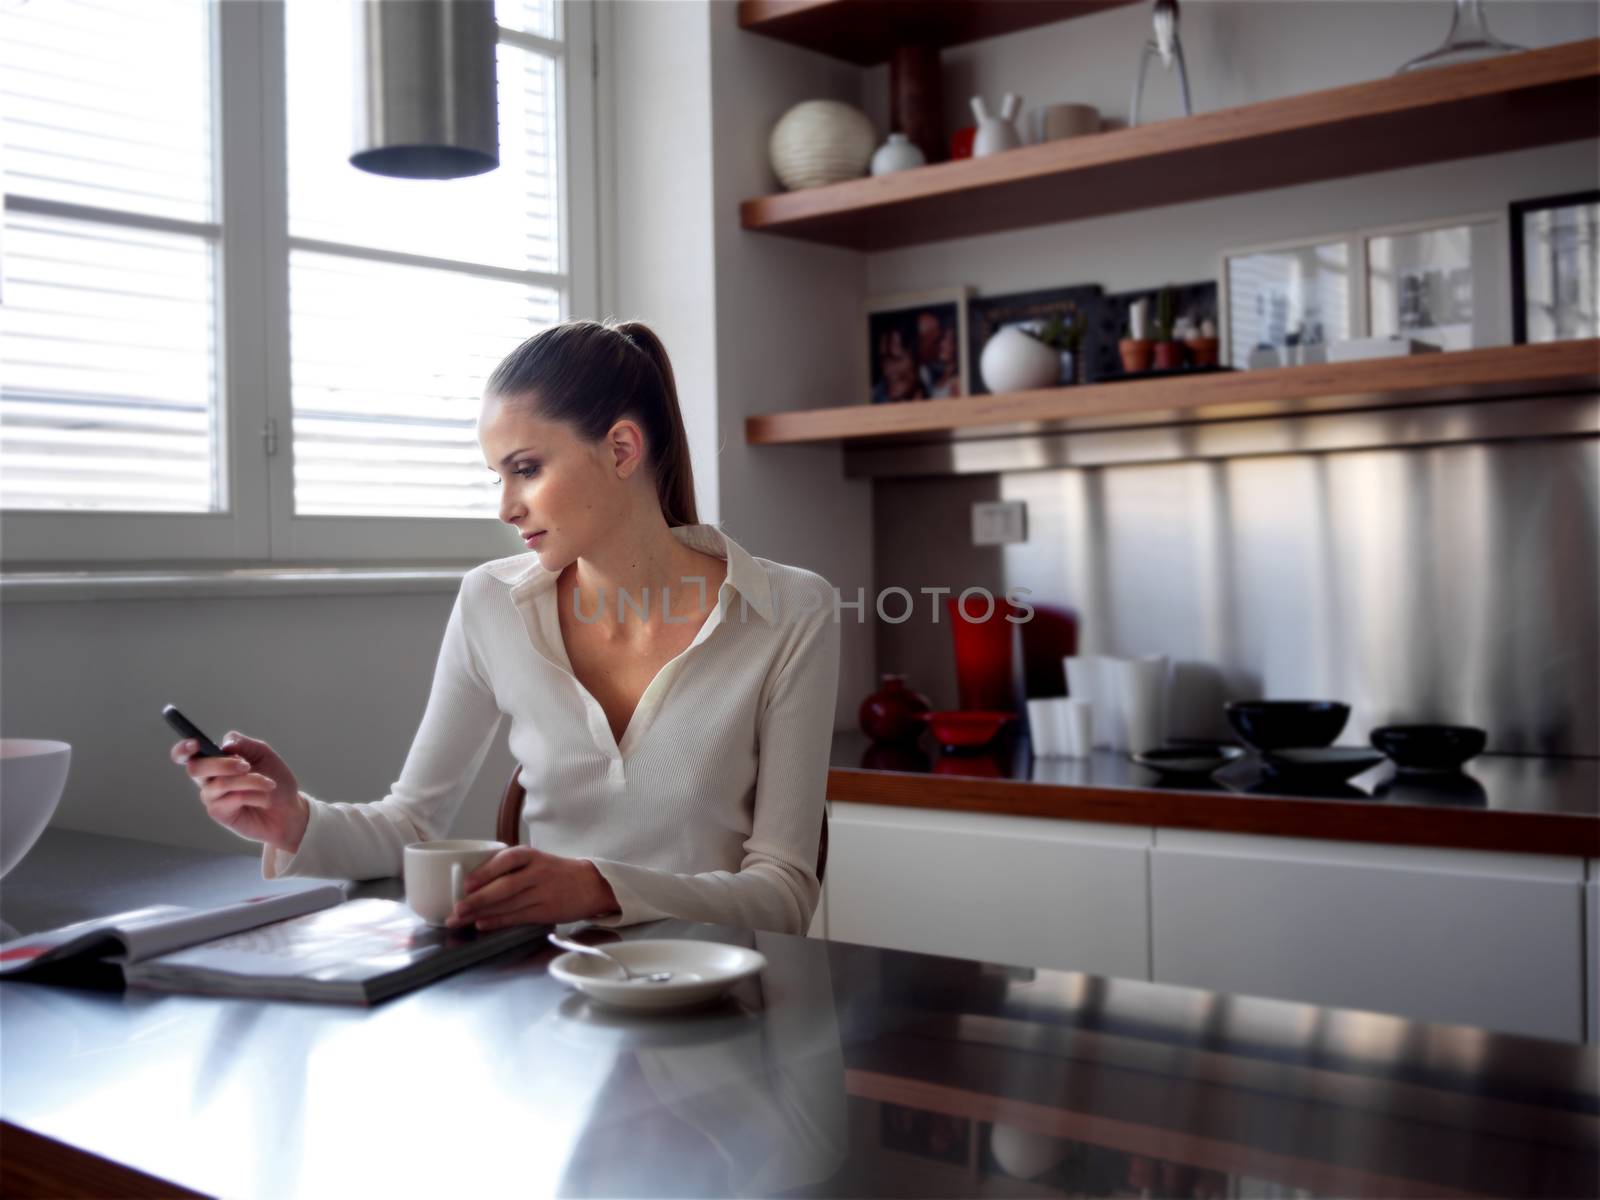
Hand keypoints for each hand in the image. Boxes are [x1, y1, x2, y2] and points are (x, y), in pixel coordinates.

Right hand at [171, 731, 307, 855]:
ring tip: (269, 784)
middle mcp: (208, 778)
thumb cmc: (275, 779)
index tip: (195, 744)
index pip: (187, 754)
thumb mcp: (264, 754)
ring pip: (219, 783)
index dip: (183, 749)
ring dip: (249, 781)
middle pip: (195, 768)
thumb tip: (226, 744)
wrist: (289, 809)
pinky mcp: (219, 813)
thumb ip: (244, 744)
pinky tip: (265, 799)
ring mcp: (212, 797)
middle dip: (223, 764)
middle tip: (246, 766)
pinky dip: (253, 795)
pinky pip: (232, 799)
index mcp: (215, 759)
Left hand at [446, 847, 618, 929]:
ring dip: (482, 914)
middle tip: (456, 909)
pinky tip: (483, 924)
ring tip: (460, 920)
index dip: (485, 873)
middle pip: (505, 887)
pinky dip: (499, 922)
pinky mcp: (547, 912)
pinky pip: (518, 918)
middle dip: (477, 900)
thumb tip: (471, 883)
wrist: (591, 884)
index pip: (506, 860)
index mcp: (532, 855)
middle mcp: (538, 872)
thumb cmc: (554, 872)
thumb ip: (508, 868)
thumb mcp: (535, 860)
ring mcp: (544, 893)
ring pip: (509, 905)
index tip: (466, 884)